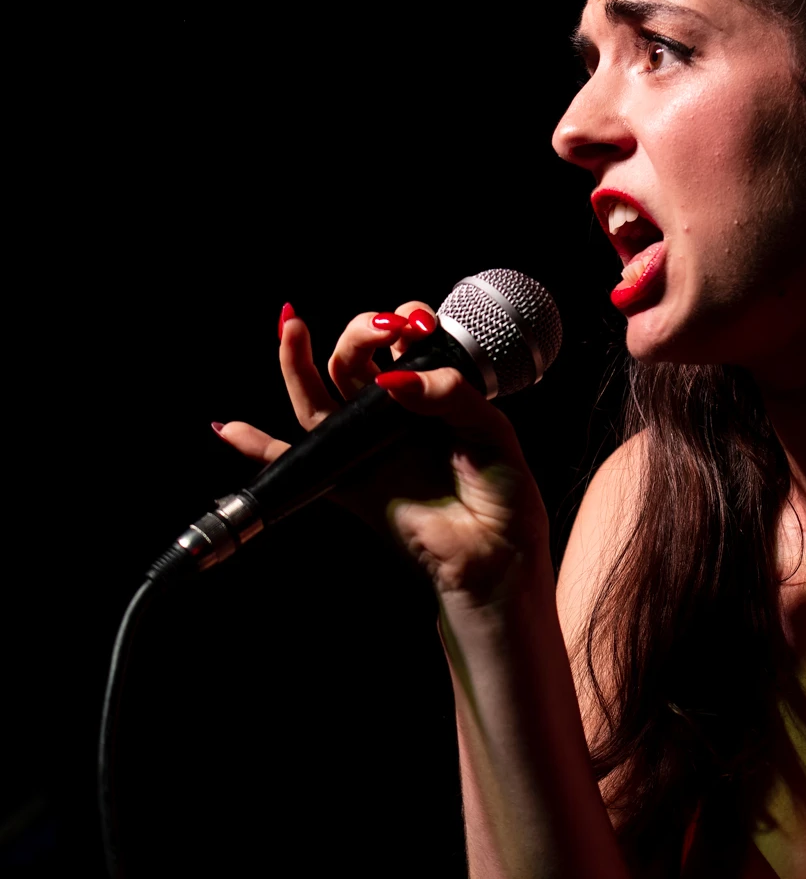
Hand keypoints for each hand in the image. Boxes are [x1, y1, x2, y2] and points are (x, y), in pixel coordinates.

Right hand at [216, 302, 551, 605]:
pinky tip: (229, 427)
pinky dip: (257, 448)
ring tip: (292, 325)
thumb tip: (391, 379)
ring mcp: (365, 448)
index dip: (403, 322)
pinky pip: (293, 463)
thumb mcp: (489, 429)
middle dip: (360, 331)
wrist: (496, 556)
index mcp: (430, 397)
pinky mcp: (347, 483)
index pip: (401, 344)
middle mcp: (392, 418)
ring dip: (296, 361)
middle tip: (385, 328)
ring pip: (318, 396)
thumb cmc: (503, 496)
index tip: (419, 323)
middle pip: (354, 360)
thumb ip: (447, 393)